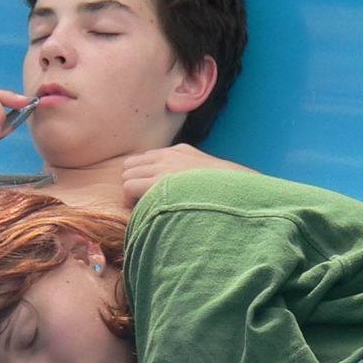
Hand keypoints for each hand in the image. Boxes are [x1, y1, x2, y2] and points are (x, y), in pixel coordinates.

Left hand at [121, 144, 248, 205]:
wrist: (236, 191)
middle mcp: (167, 156)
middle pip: (131, 165)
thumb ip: (188, 173)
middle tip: (143, 200)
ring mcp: (162, 168)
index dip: (143, 176)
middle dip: (133, 182)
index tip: (150, 192)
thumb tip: (182, 188)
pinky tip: (144, 211)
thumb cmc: (226, 189)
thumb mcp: (206, 172)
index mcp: (179, 151)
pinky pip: (129, 187)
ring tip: (144, 207)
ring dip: (131, 192)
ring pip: (126, 176)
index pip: (146, 158)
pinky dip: (131, 200)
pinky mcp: (158, 183)